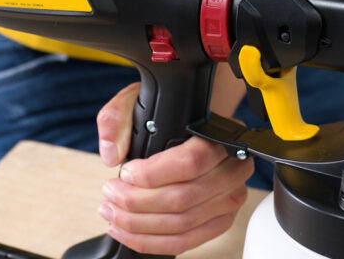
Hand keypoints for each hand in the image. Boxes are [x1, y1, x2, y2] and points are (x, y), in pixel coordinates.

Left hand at [95, 83, 253, 254]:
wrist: (195, 130)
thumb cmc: (170, 119)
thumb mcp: (140, 102)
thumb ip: (118, 117)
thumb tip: (111, 152)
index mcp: (220, 138)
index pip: (190, 163)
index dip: (151, 175)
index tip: (125, 173)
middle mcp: (233, 170)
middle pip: (183, 198)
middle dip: (136, 202)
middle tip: (110, 194)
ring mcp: (229, 198)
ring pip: (182, 224)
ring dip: (139, 226)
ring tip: (112, 213)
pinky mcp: (220, 221)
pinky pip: (186, 241)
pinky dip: (151, 242)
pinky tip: (128, 231)